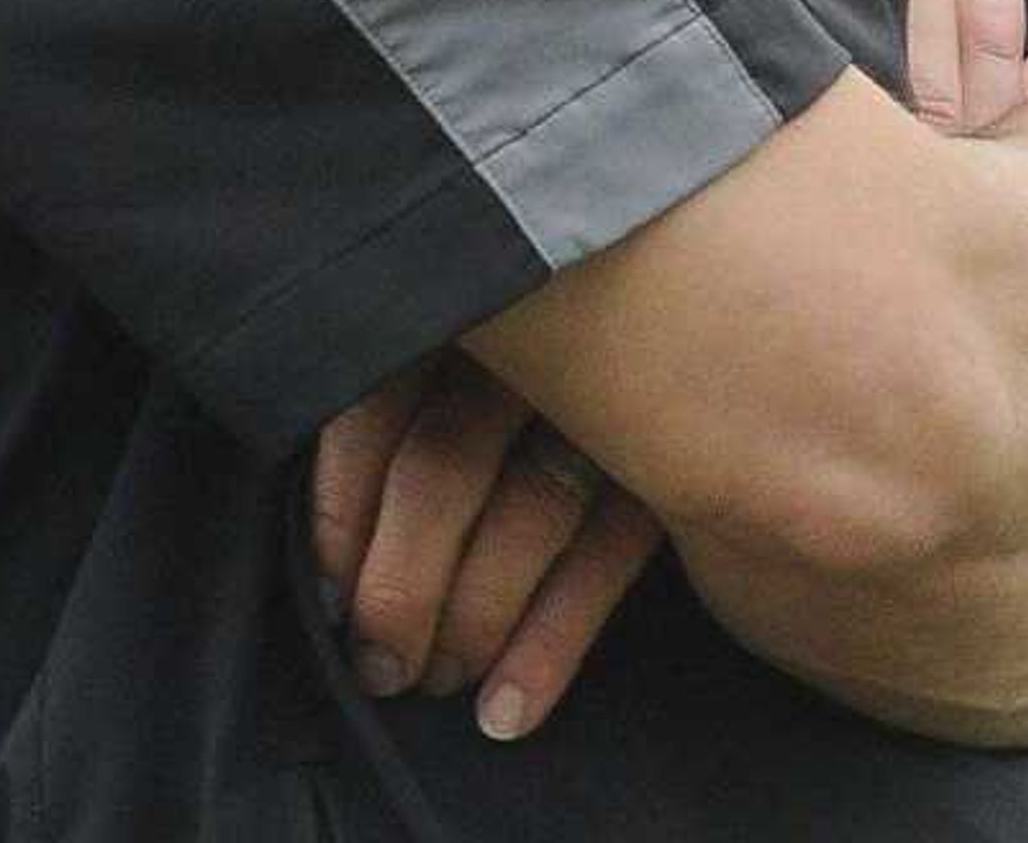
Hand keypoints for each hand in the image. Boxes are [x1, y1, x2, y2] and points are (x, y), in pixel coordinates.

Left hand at [311, 352, 662, 739]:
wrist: (697, 365)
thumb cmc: (514, 399)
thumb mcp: (444, 380)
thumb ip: (388, 432)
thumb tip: (333, 579)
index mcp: (460, 318)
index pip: (375, 410)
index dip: (343, 518)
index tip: (329, 600)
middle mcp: (534, 340)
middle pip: (444, 463)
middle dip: (401, 587)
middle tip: (380, 667)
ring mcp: (611, 396)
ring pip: (528, 511)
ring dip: (472, 622)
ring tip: (438, 683)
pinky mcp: (669, 459)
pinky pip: (606, 557)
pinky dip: (551, 645)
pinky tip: (508, 710)